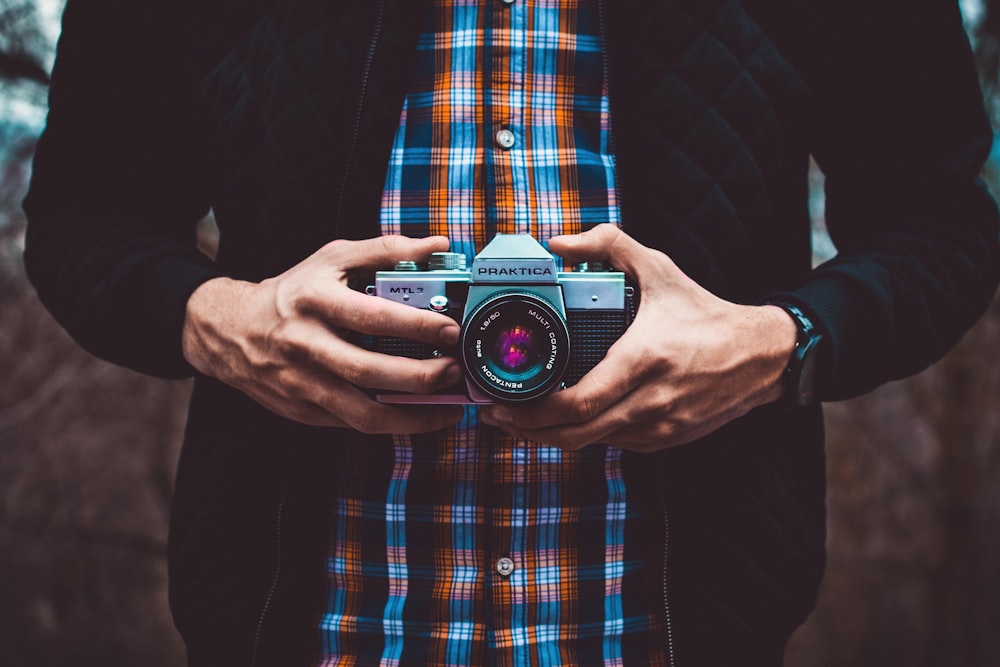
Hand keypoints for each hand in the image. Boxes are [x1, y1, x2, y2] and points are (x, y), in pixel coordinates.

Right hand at [182, 235, 463, 432]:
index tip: (451, 330)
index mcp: (315, 301)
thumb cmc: (294, 291)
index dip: (417, 326)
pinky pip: (352, 424)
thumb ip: (385, 249)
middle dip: (420, 376)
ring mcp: (302, 383)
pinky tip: (417, 416)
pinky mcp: (302, 412)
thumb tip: (438, 245)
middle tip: (454, 371)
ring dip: (411, 416)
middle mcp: (305, 344)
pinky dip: (389, 425)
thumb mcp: (332, 259)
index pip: (372, 316)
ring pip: (362, 413)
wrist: (230, 331)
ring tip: (446, 409)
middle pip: (369, 371)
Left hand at [480, 224, 796, 451]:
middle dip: (528, 430)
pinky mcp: (665, 440)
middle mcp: (649, 402)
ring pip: (591, 444)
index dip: (532, 411)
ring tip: (520, 420)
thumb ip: (608, 245)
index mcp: (642, 361)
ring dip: (551, 437)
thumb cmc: (706, 314)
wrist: (761, 356)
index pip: (577, 404)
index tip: (502, 402)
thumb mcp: (659, 269)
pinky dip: (584, 435)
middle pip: (574, 434)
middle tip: (497, 416)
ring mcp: (658, 427)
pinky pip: (613, 443)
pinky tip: (563, 422)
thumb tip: (559, 243)